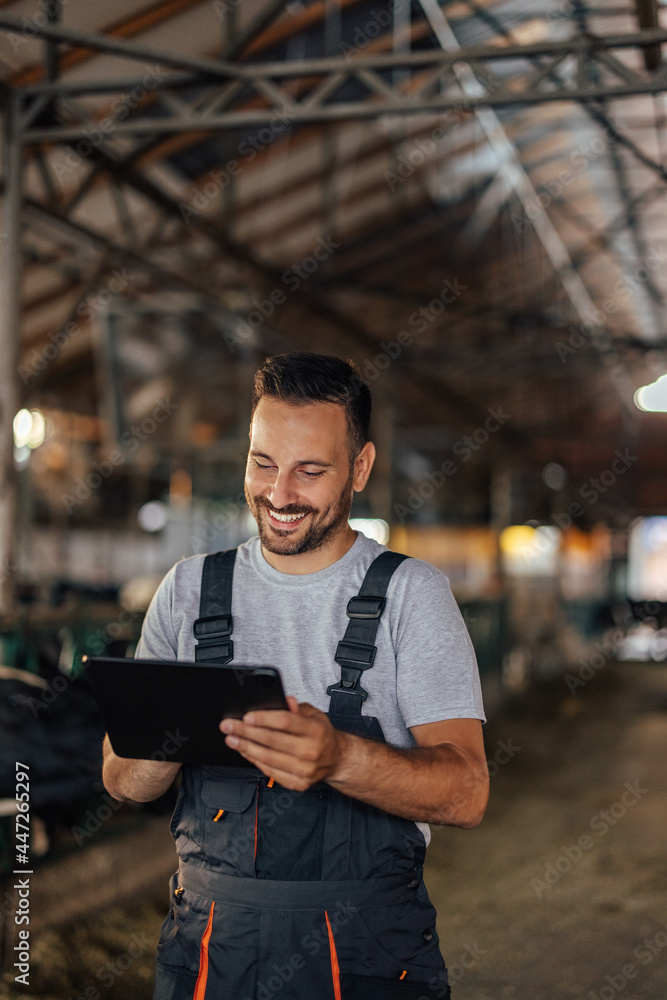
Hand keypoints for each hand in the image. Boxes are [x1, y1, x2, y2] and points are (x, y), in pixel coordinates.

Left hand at [219, 696, 348, 790]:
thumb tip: (284, 700)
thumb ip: (297, 708)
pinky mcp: (298, 783)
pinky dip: (255, 761)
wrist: (337, 760)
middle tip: (228, 726)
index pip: (285, 722)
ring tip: (231, 739)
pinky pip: (270, 772)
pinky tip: (245, 752)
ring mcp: (304, 769)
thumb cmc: (322, 734)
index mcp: (315, 730)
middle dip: (246, 732)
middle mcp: (310, 750)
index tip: (246, 716)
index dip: (263, 719)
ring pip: (268, 758)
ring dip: (246, 748)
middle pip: (272, 740)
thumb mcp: (314, 714)